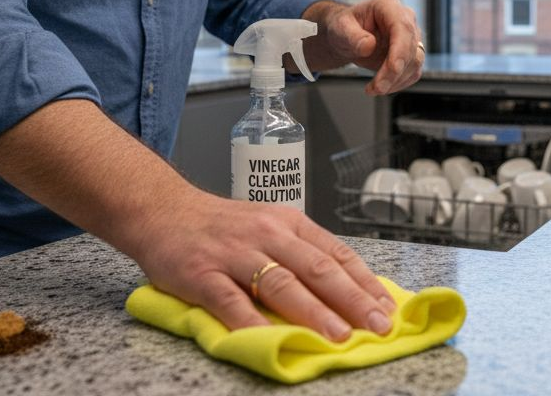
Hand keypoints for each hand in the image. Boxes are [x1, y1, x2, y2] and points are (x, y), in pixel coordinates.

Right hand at [133, 190, 396, 340]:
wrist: (162, 210)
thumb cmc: (222, 226)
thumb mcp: (268, 226)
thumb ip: (300, 253)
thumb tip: (346, 291)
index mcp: (289, 223)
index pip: (336, 253)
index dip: (365, 282)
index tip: (388, 307)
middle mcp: (267, 234)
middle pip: (317, 268)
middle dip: (351, 299)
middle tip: (377, 326)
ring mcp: (235, 254)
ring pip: (281, 283)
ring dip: (313, 311)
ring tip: (338, 335)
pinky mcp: (202, 273)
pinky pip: (231, 300)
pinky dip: (252, 321)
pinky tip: (272, 339)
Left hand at [302, 0, 424, 94]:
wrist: (347, 36)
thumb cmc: (345, 27)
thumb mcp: (340, 28)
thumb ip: (352, 36)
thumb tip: (368, 46)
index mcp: (389, 6)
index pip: (402, 27)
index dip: (400, 50)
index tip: (393, 69)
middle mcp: (405, 20)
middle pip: (410, 48)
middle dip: (395, 72)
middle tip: (377, 88)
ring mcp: (410, 37)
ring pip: (415, 62)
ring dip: (396, 80)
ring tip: (373, 89)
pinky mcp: (411, 54)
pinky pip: (412, 72)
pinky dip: (399, 83)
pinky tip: (382, 87)